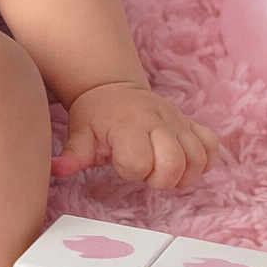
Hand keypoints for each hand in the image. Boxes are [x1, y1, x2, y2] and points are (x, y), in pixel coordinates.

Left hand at [49, 81, 220, 190]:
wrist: (112, 88)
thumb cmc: (96, 117)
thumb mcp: (80, 133)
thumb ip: (73, 155)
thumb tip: (55, 170)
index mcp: (128, 126)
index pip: (140, 162)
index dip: (132, 171)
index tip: (121, 165)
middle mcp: (157, 122)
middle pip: (175, 163)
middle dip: (161, 178)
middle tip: (147, 172)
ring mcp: (177, 122)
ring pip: (197, 158)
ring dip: (184, 173)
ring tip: (163, 170)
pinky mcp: (191, 123)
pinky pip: (211, 145)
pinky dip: (203, 160)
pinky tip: (184, 163)